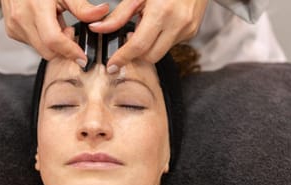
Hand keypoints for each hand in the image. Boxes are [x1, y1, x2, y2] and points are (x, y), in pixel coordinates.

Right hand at [1, 0, 109, 65]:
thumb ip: (82, 6)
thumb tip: (102, 13)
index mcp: (36, 7)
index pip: (53, 40)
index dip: (70, 52)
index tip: (82, 58)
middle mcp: (22, 19)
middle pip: (48, 51)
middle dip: (63, 48)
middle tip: (69, 30)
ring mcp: (15, 27)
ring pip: (41, 50)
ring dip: (53, 44)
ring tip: (56, 22)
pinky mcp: (12, 31)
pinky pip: (33, 45)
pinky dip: (43, 40)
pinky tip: (45, 24)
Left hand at [88, 0, 207, 72]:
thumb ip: (119, 15)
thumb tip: (98, 28)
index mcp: (162, 12)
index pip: (138, 46)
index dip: (123, 58)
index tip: (112, 66)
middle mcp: (177, 23)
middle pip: (150, 56)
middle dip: (136, 54)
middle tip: (130, 38)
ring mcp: (187, 29)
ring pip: (160, 52)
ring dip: (149, 46)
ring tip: (147, 24)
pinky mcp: (192, 32)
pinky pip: (170, 44)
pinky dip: (160, 39)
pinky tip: (160, 23)